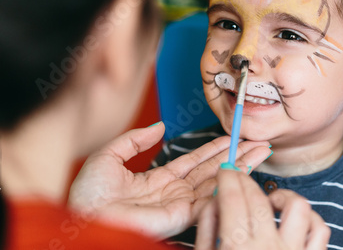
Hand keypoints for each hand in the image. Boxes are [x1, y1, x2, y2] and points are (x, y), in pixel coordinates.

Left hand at [68, 122, 270, 239]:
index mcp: (158, 180)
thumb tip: (160, 126)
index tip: (232, 137)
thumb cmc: (88, 194)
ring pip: (217, 182)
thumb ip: (136, 139)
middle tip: (257, 141)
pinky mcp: (181, 216)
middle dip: (235, 155)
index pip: (194, 161)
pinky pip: (210, 199)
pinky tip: (245, 169)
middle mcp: (173, 192)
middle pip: (212, 170)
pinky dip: (229, 185)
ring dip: (240, 166)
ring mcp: (180, 205)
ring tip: (260, 150)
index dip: (213, 148)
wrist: (83, 216)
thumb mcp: (110, 156)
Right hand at [195, 169, 329, 249]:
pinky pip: (320, 230)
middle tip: (237, 177)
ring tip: (269, 201)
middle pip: (259, 200)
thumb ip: (208, 233)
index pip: (233, 200)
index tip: (225, 171)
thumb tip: (212, 203)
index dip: (228, 179)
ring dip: (281, 197)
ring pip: (297, 208)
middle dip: (245, 181)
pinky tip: (295, 222)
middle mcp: (268, 249)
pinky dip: (310, 218)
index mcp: (237, 249)